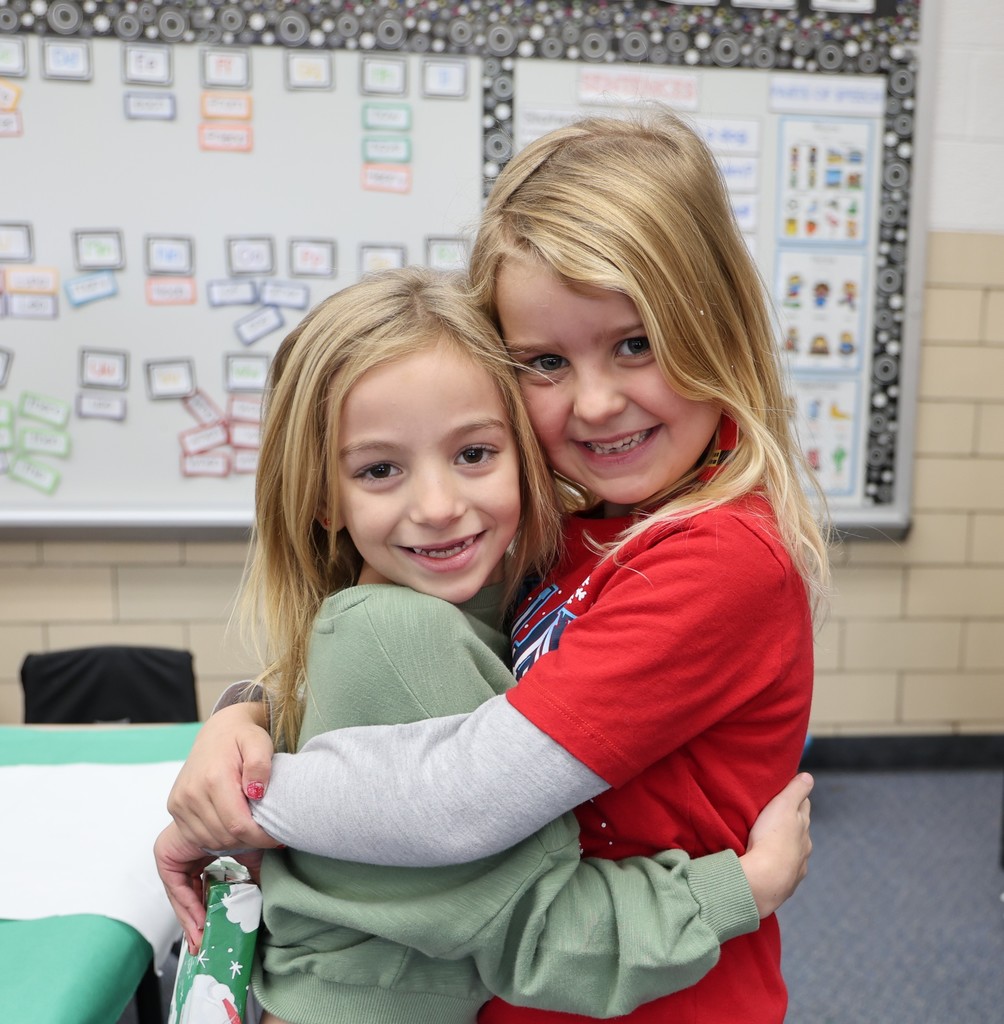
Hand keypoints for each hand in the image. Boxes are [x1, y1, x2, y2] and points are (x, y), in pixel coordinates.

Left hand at [154, 822, 264, 952]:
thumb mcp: (251, 847)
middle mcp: (183, 848)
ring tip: (203, 937)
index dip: (202, 912)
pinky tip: (201, 919)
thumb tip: (260, 899)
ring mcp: (172, 849)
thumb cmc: (247, 809)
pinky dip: (187, 904)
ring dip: (193, 916)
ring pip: (180, 892)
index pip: (195, 887)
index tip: (210, 935)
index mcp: (198, 845)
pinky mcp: (165, 851)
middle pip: (186, 892)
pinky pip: (175, 885)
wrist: (240, 777)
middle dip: (197, 918)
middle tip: (206, 943)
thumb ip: (252, 870)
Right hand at [167, 701, 278, 851]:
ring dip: (232, 844)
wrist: (218, 731)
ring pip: (209, 841)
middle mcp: (192, 792)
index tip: (276, 838)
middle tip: (266, 835)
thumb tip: (256, 792)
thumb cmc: (243, 737)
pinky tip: (232, 829)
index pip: (238, 825)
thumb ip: (260, 765)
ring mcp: (180, 801)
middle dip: (249, 842)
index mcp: (214, 778)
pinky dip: (216, 839)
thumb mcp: (259, 742)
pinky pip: (195, 837)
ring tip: (251, 832)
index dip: (259, 837)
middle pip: (224, 837)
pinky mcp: (175, 806)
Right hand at [739, 772, 812, 918]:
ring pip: (795, 851)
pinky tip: (772, 865)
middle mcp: (804, 845)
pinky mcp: (788, 882)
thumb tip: (809, 776)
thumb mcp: (783, 805)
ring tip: (771, 842)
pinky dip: (781, 864)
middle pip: (801, 829)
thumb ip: (796, 790)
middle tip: (776, 816)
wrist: (766, 879)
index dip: (796, 798)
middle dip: (792, 822)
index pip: (803, 805)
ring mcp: (798, 865)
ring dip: (786, 845)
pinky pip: (786, 869)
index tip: (787, 793)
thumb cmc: (772, 838)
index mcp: (802, 825)